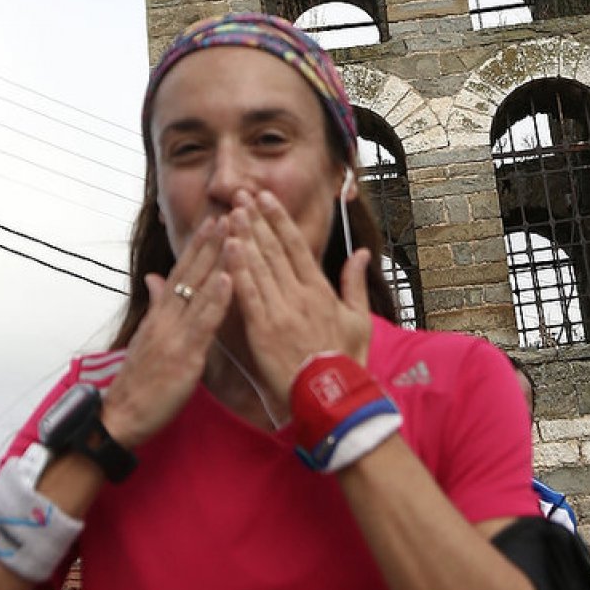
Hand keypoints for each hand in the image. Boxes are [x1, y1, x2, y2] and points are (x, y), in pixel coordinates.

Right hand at [101, 215, 232, 446]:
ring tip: (234, 230)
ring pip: (199, 289)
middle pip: (191, 272)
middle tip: (230, 210)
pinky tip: (230, 278)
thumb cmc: (140, 384)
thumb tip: (155, 277)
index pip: (182, 272)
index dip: (198, 246)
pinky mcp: (183, 354)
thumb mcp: (148, 339)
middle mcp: (166, 317)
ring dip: (217, 258)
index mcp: (160, 314)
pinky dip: (217, 299)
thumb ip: (156, 306)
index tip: (215, 219)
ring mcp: (174, 333)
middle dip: (210, 241)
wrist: (121, 416)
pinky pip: (203, 322)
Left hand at [223, 189, 372, 397]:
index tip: (266, 198)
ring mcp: (281, 311)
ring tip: (232, 211)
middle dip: (257, 219)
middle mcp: (300, 295)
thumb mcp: (360, 320)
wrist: (333, 396)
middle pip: (274, 249)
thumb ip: (355, 283)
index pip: (296, 246)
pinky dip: (238, 268)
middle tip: (241, 194)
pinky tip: (228, 247)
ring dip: (245, 236)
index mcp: (321, 290)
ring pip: (259, 266)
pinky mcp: (264, 329)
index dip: (279, 220)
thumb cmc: (347, 361)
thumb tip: (361, 253)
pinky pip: (248, 293)